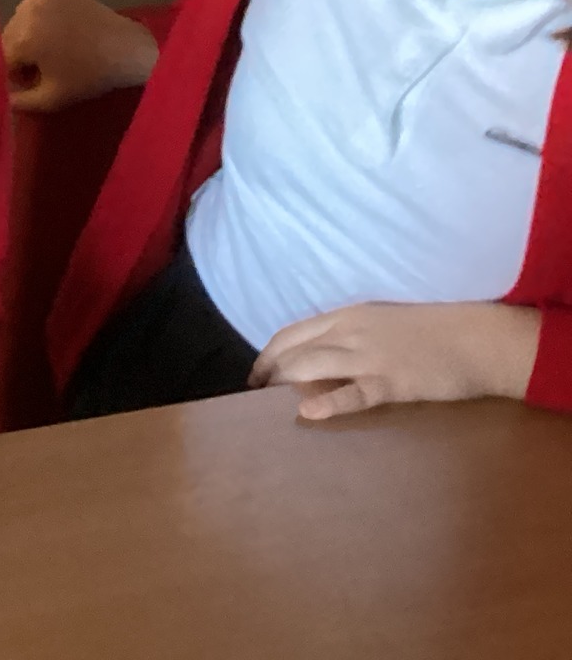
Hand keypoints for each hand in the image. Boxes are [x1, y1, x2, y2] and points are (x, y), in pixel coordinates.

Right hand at [0, 0, 157, 111]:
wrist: (127, 49)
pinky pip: (36, 5)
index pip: (1, 57)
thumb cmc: (89, 76)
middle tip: (39, 67)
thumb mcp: (51, 98)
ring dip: (27, 33)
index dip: (13, 73)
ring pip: (20, 19)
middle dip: (19, 52)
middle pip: (8, 36)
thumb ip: (19, 101)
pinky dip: (40, 17)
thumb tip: (2, 96)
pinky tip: (57, 29)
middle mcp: (26, 10)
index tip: (29, 82)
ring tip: (49, 48)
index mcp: (22, 37)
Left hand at [249, 301, 542, 419]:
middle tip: (253, 398)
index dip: (268, 355)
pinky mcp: (393, 383)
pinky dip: (329, 402)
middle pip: (294, 352)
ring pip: (313, 367)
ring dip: (284, 385)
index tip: (255, 375)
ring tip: (265, 407)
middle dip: (268, 374)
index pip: (291, 333)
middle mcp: (351, 333)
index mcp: (347, 316)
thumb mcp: (380, 322)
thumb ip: (348, 336)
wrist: (475, 338)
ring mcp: (370, 357)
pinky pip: (355, 393)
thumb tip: (316, 358)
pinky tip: (307, 412)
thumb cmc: (430, 331)